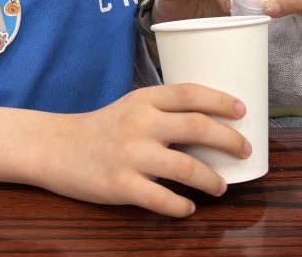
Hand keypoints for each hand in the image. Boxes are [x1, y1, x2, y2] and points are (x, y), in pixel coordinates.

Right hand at [47, 84, 250, 216]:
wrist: (57, 148)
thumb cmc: (103, 127)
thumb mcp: (132, 106)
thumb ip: (164, 110)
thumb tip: (211, 122)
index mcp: (144, 99)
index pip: (190, 93)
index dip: (221, 100)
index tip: (242, 110)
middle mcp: (140, 123)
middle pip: (197, 126)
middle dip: (228, 140)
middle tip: (244, 149)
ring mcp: (130, 154)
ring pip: (185, 167)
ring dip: (211, 179)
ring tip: (222, 186)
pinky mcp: (120, 185)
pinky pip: (160, 199)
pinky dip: (181, 206)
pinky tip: (188, 208)